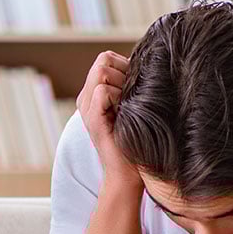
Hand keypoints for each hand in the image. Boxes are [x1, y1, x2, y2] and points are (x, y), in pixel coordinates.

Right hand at [76, 51, 142, 194]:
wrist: (128, 174)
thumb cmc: (138, 141)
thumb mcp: (134, 106)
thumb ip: (131, 85)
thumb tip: (146, 62)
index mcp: (94, 94)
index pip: (106, 58)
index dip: (124, 64)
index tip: (137, 85)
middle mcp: (86, 98)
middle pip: (103, 60)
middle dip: (124, 71)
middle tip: (134, 95)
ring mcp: (86, 108)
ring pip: (102, 71)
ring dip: (122, 84)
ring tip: (129, 105)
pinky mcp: (91, 119)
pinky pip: (102, 90)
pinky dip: (118, 96)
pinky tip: (125, 113)